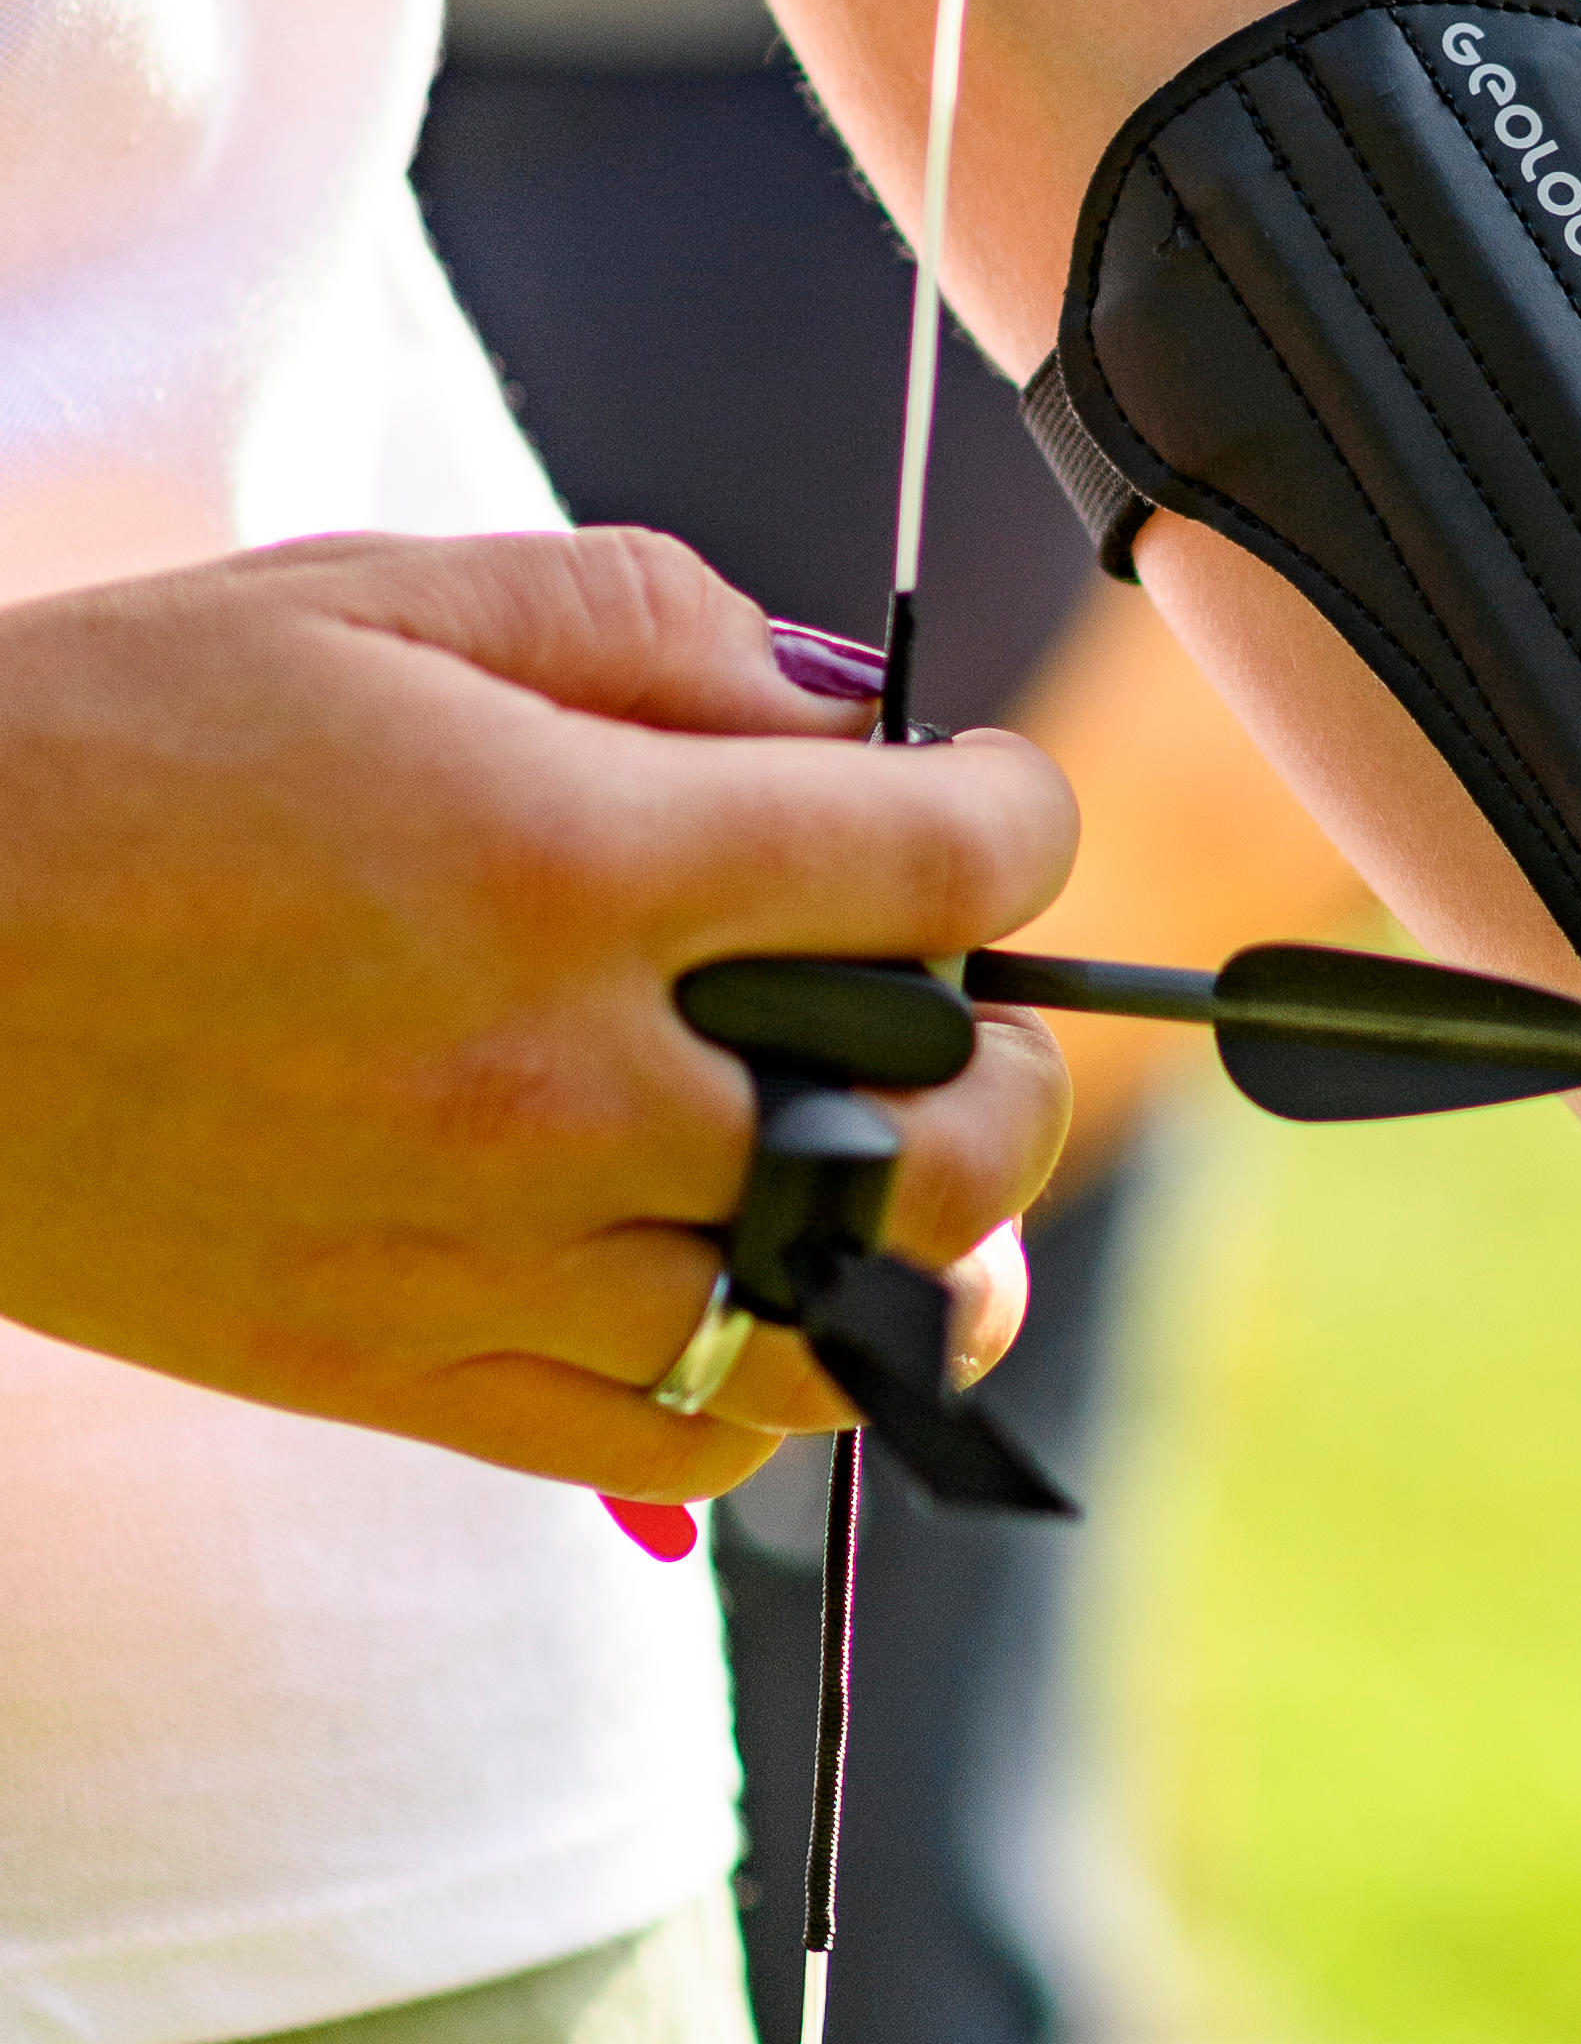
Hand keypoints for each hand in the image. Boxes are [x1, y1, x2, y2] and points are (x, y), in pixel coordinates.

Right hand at [0, 530, 1073, 1492]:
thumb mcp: (371, 599)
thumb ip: (646, 626)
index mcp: (566, 857)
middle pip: (945, 1132)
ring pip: (845, 1322)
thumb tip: (844, 713)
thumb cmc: (100, 745)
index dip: (1016, 824)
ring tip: (902, 1172)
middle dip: (1011, 1062)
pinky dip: (766, 1387)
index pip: (942, 869)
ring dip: (926, 1246)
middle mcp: (553, 1077)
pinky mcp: (394, 1374)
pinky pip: (680, 1444)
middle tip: (964, 1013)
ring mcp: (481, 1250)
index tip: (989, 813)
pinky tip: (747, 1287)